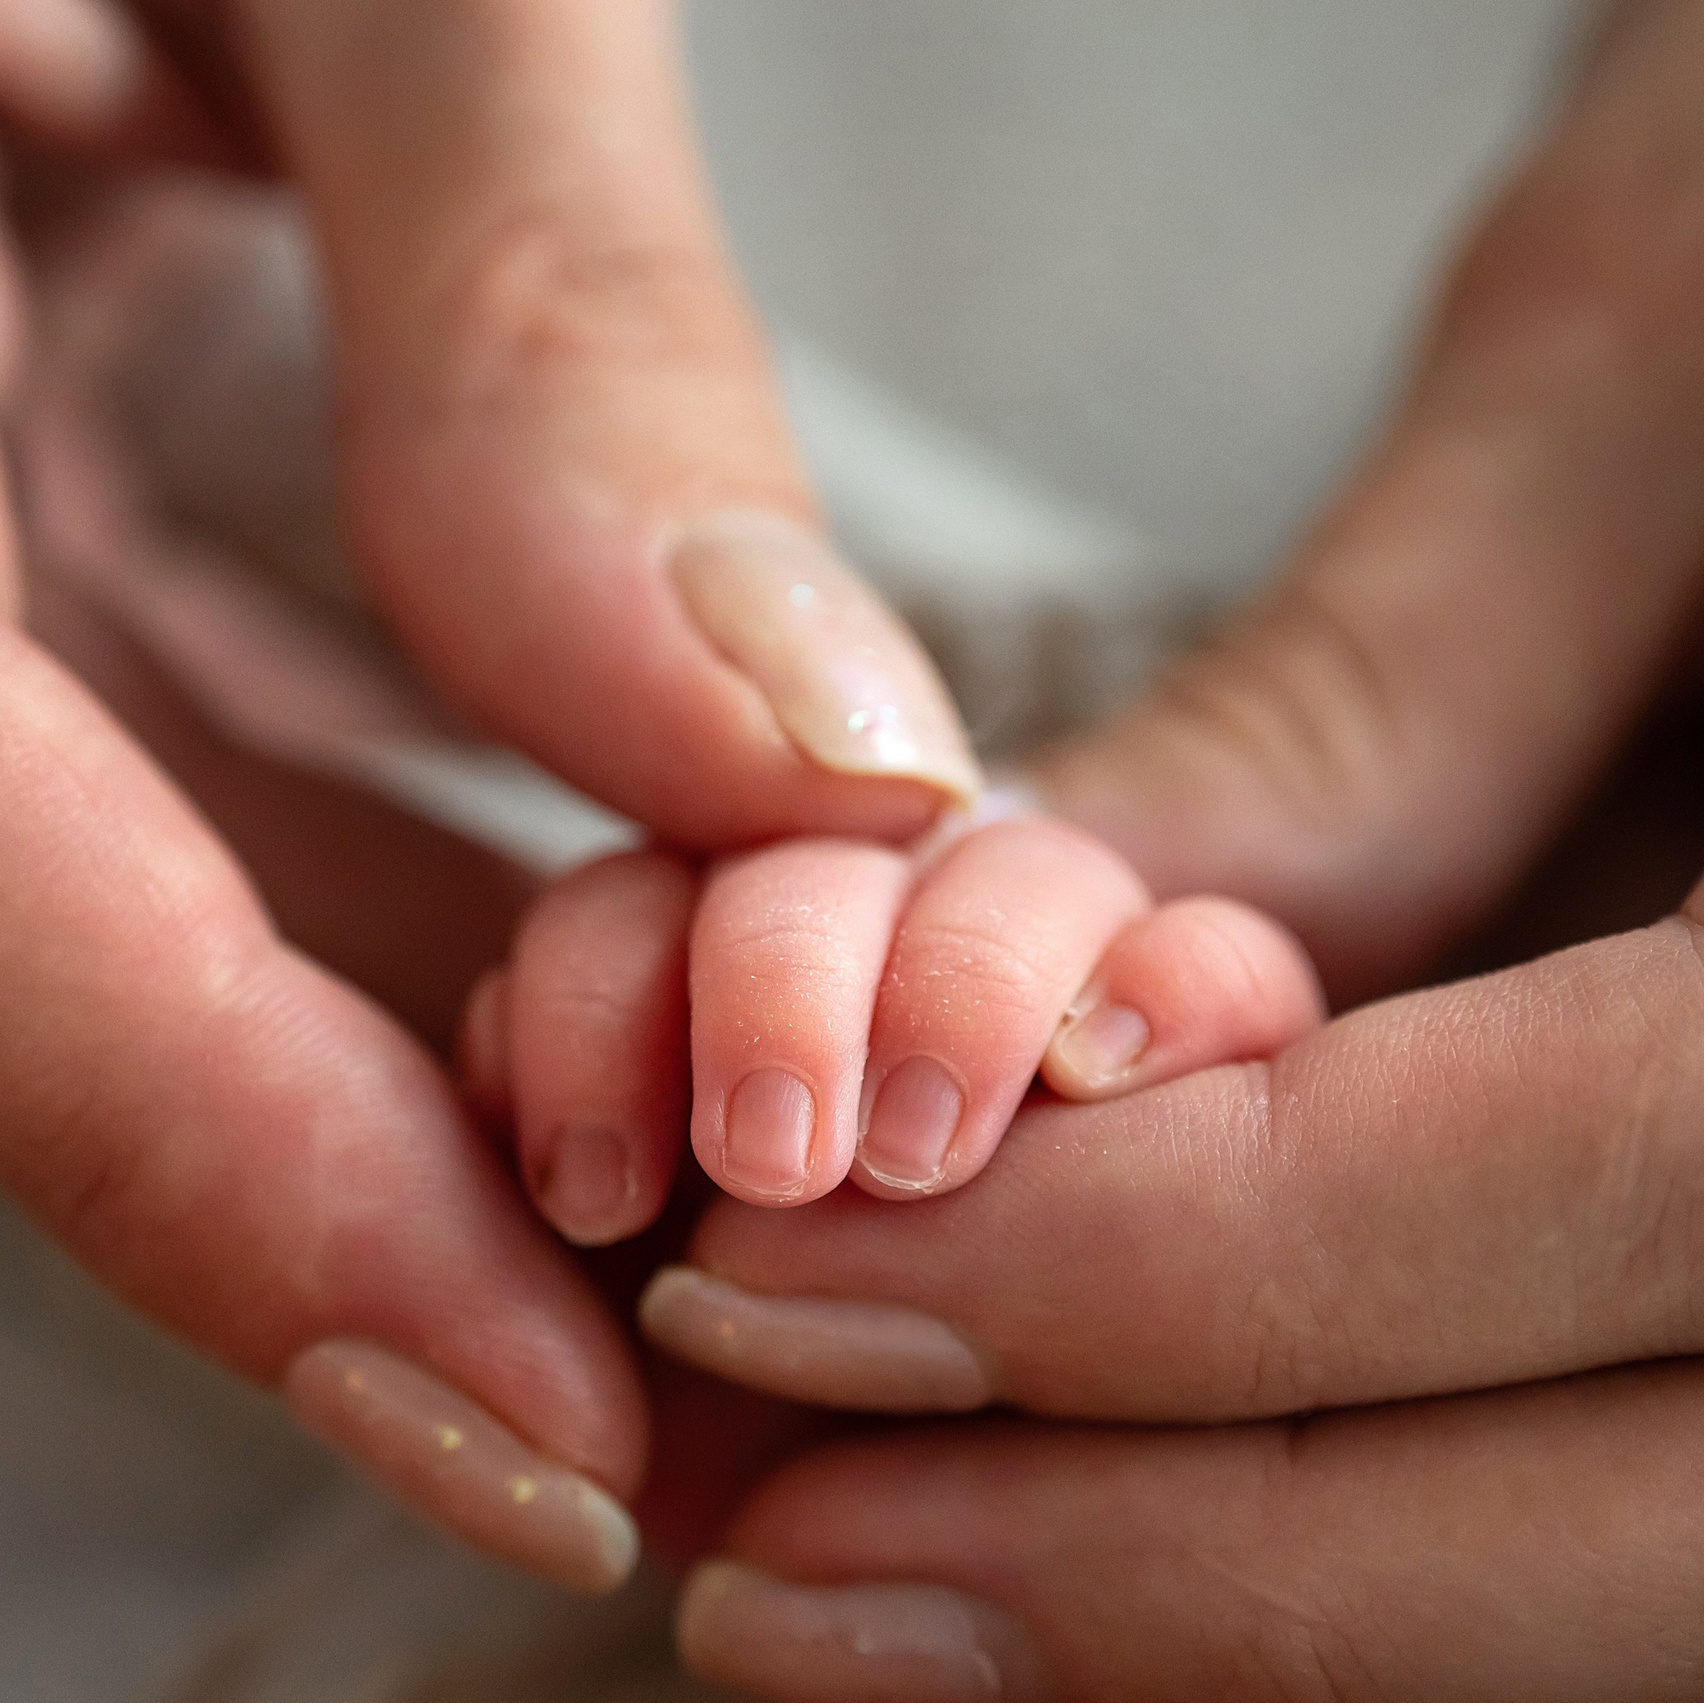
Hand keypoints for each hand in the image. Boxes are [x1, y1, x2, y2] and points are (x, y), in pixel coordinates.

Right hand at [0, 0, 975, 1598]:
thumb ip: (554, 323)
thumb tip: (821, 739)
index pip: (24, 961)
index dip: (283, 1230)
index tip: (587, 1452)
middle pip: (122, 1021)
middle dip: (422, 1231)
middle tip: (729, 1391)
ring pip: (190, 950)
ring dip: (465, 1107)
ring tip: (749, 1218)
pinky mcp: (50, 572)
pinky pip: (222, 824)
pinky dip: (431, 935)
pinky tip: (647, 975)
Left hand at [627, 3, 1703, 1690]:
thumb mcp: (1654, 361)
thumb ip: (1366, 704)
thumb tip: (1038, 983)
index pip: (1575, 1200)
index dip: (1147, 1286)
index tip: (774, 1282)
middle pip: (1611, 1527)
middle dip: (1159, 1572)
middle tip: (791, 1577)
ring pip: (1599, 1585)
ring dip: (1215, 1628)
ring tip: (872, 1599)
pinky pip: (1583, 1461)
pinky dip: (1336, 1553)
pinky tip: (1070, 1528)